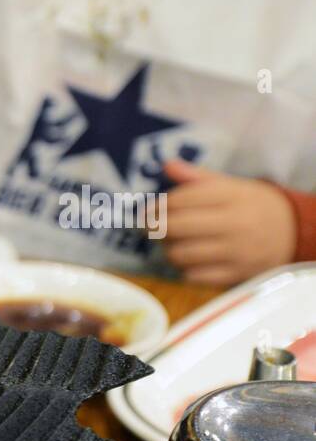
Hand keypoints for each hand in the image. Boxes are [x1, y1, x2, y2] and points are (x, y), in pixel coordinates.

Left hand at [160, 160, 297, 285]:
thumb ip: (196, 177)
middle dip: (155, 229)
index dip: (156, 207)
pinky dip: (185, 269)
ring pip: (180, 254)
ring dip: (168, 250)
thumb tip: (166, 164)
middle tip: (151, 229)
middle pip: (175, 228)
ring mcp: (236, 251)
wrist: (293, 231)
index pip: (180, 200)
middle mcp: (233, 222)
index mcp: (230, 196)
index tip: (147, 211)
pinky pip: (194, 276)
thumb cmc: (252, 205)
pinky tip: (190, 261)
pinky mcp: (236, 274)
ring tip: (172, 244)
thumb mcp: (231, 185)